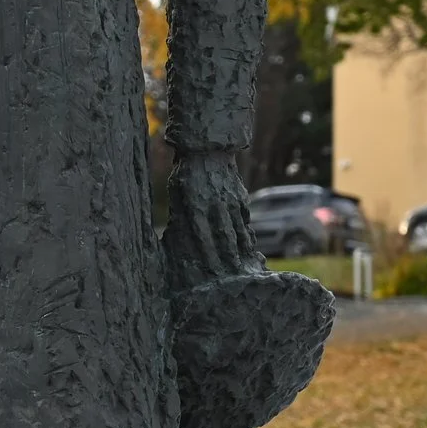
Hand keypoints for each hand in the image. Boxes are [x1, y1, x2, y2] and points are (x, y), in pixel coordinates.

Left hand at [164, 149, 257, 292]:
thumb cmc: (186, 175)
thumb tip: (182, 241)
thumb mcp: (178, 194)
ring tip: (241, 268)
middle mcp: (216, 205)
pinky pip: (245, 220)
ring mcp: (231, 202)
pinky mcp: (241, 198)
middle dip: (227, 261)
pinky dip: (247, 236)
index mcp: (197, 206)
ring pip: (238, 231)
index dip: (208, 258)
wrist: (208, 148)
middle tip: (229, 279)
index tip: (210, 274)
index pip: (203, 238)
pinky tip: (248, 248)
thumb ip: (183, 217)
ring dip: (239, 252)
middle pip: (224, 239)